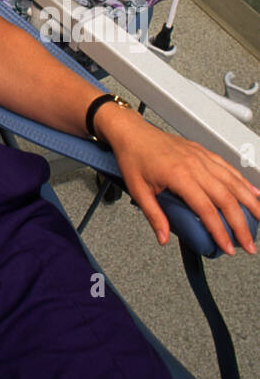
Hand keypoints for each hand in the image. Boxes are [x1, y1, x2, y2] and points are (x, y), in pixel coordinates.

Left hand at [97, 104, 259, 253]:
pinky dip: (243, 181)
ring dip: (250, 202)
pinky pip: (228, 167)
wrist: (131, 131)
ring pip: (233, 181)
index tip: (228, 247)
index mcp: (179, 175)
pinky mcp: (203, 152)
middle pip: (226, 198)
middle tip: (249, 244)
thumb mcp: (137, 190)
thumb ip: (154, 215)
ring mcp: (201, 157)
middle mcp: (194, 164)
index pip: (207, 209)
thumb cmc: (133, 156)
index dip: (220, 231)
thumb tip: (163, 238)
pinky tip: (254, 193)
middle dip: (241, 224)